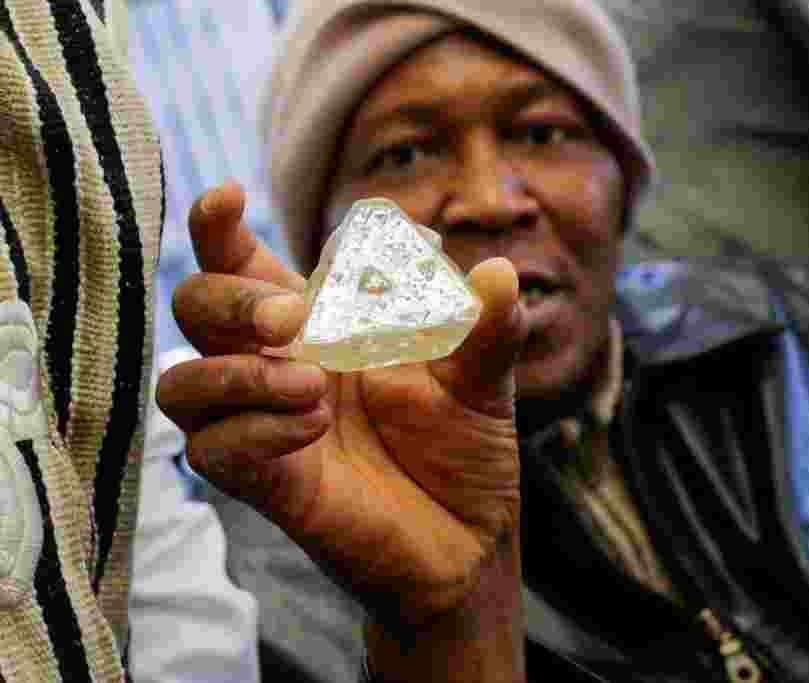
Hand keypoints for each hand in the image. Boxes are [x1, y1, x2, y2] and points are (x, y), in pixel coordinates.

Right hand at [157, 181, 525, 627]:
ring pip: (181, 384)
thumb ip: (487, 328)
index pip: (242, 262)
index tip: (226, 196)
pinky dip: (254, 431)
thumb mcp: (485, 380)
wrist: (469, 535)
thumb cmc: (464, 445)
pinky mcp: (265, 482)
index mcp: (320, 323)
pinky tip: (312, 430)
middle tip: (292, 319)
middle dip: (229, 299)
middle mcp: (278, 366)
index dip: (217, 228)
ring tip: (315, 388)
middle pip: (196, 308)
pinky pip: (212, 449)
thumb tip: (499, 273)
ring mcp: (263, 425)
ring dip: (237, 375)